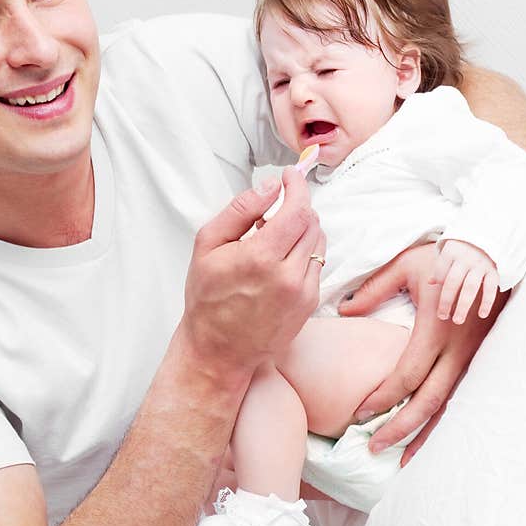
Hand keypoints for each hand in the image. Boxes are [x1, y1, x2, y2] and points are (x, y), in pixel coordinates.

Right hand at [182, 167, 324, 377]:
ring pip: (318, 242)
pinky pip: (317, 264)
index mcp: (261, 258)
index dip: (297, 186)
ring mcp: (303, 292)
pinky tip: (279, 260)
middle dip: (296, 207)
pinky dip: (303, 252)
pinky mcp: (310, 303)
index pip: (297, 209)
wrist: (218, 349)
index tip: (291, 176)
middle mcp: (288, 276)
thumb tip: (270, 187)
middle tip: (273, 209)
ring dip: (302, 228)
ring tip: (273, 236)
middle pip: (311, 222)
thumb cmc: (207, 298)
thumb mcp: (208, 245)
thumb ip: (240, 210)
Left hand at [338, 243, 505, 463]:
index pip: (407, 375)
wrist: (492, 255)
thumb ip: (374, 290)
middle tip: (373, 447)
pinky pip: (459, 398)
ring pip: (448, 407)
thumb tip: (344, 311)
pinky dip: (442, 421)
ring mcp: (471, 358)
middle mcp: (457, 351)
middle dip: (401, 428)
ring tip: (402, 460)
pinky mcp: (477, 360)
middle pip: (428, 401)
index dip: (383, 397)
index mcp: (437, 330)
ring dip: (424, 434)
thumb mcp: (407, 266)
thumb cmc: (446, 259)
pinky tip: (428, 438)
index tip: (360, 413)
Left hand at [430, 239, 498, 323]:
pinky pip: (490, 288)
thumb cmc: (464, 249)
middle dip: (446, 301)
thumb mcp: (450, 252)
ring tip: (458, 320)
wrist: (490, 236)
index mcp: (451, 251)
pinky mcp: (494, 270)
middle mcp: (465, 258)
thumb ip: (441, 267)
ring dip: (463, 305)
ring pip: (470, 287)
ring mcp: (480, 265)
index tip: (438, 296)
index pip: (440, 271)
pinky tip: (481, 315)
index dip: (438, 284)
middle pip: (452, 282)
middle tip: (442, 317)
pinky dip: (486, 302)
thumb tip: (430, 282)